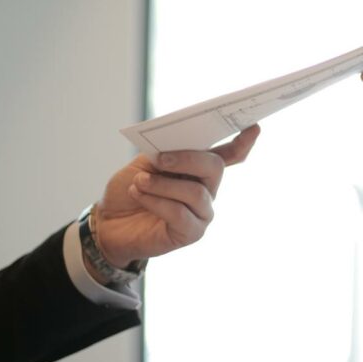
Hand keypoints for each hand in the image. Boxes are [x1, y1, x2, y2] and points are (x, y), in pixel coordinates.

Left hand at [90, 125, 260, 270]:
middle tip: (159, 160)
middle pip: (214, 168)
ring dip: (163, 184)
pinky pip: (180, 213)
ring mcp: (202, 212)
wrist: (108, 222)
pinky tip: (139, 195)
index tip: (254, 128)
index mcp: (199, 169)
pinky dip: (156, 201)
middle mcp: (207, 190)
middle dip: (188, 159)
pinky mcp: (191, 233)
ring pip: (195, 192)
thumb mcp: (145, 162)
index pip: (230, 155)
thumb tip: (177, 142)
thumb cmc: (130, 189)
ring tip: (140, 182)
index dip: (243, 143)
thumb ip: (165, 151)